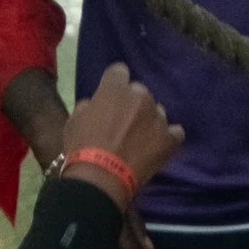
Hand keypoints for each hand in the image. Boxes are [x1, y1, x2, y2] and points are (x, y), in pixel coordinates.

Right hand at [57, 65, 180, 208]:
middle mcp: (141, 97)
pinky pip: (175, 131)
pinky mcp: (169, 138)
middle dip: (132, 103)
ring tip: (139, 139)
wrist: (100, 177)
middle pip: (140, 92)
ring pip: (157, 111)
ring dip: (148, 119)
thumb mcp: (74, 120)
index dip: (114, 84)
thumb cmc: (81, 147)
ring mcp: (158, 117)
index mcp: (115, 88)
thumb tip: (95, 106)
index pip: (119, 71)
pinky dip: (167, 136)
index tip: (109, 97)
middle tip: (122, 122)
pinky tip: (158, 145)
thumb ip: (88, 106)